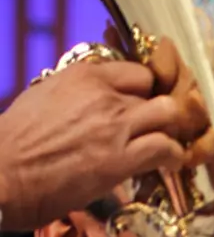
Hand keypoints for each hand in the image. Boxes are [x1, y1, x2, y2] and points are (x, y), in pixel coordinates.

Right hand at [0, 60, 184, 229]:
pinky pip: (165, 147)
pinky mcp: (119, 158)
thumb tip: (91, 101)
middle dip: (162, 109)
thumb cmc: (10, 145)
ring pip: (169, 113)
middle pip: (157, 90)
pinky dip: (173, 156)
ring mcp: (114, 125)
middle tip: (162, 126)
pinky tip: (169, 164)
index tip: (144, 105)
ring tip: (170, 144)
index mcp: (82, 77)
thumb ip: (75, 94)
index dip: (144, 90)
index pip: (136, 72)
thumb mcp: (42, 99)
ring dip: (173, 129)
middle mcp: (103, 94)